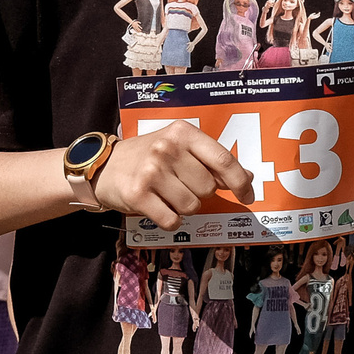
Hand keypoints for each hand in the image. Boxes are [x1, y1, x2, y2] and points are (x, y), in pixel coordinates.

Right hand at [93, 122, 251, 227]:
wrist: (106, 166)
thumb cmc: (149, 157)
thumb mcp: (179, 147)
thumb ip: (211, 160)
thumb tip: (246, 178)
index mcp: (182, 133)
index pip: (223, 159)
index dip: (240, 181)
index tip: (247, 195)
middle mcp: (166, 149)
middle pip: (208, 188)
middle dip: (200, 193)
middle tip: (180, 185)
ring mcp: (151, 172)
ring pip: (191, 206)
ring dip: (184, 207)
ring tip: (167, 194)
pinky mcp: (137, 195)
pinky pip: (172, 220)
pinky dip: (170, 220)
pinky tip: (159, 207)